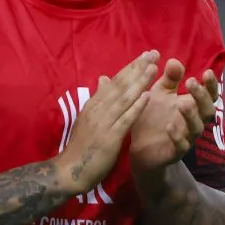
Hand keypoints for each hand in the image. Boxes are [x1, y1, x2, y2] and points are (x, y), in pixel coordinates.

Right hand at [56, 51, 157, 193]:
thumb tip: (104, 78)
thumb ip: (98, 99)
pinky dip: (136, 107)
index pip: (114, 82)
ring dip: (139, 82)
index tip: (145, 56)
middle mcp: (98, 109)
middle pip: (120, 85)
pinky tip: (148, 96)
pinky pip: (125, 119)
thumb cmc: (82, 146)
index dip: (131, 67)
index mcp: (94, 104)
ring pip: (124, 98)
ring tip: (153, 67)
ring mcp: (104, 122)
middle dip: (138, 68)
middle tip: (154, 53)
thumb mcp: (88, 118)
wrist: (70, 171)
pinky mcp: (110, 137)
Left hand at [129, 60, 220, 171]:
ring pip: (196, 129)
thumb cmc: (154, 117)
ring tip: (182, 104)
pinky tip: (169, 127)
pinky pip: (181, 146)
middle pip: (207, 110)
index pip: (209, 95)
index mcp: (192, 105)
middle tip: (191, 82)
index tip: (208, 72)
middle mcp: (193, 122)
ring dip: (191, 115)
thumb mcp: (160, 93)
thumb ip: (169, 79)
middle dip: (202, 96)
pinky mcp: (174, 152)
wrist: (141, 148)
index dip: (211, 85)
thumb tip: (174, 60)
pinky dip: (177, 137)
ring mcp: (186, 138)